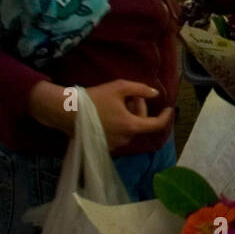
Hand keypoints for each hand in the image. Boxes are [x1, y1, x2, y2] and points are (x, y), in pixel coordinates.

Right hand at [29, 80, 172, 152]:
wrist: (65, 111)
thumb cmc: (94, 98)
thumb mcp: (119, 87)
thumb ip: (140, 90)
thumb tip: (155, 94)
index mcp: (131, 126)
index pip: (156, 125)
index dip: (166, 117)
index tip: (168, 109)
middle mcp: (124, 139)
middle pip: (140, 123)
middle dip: (139, 108)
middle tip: (130, 95)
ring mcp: (114, 145)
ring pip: (129, 128)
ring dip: (128, 116)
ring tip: (116, 103)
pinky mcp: (103, 146)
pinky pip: (119, 134)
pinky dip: (119, 124)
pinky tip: (108, 113)